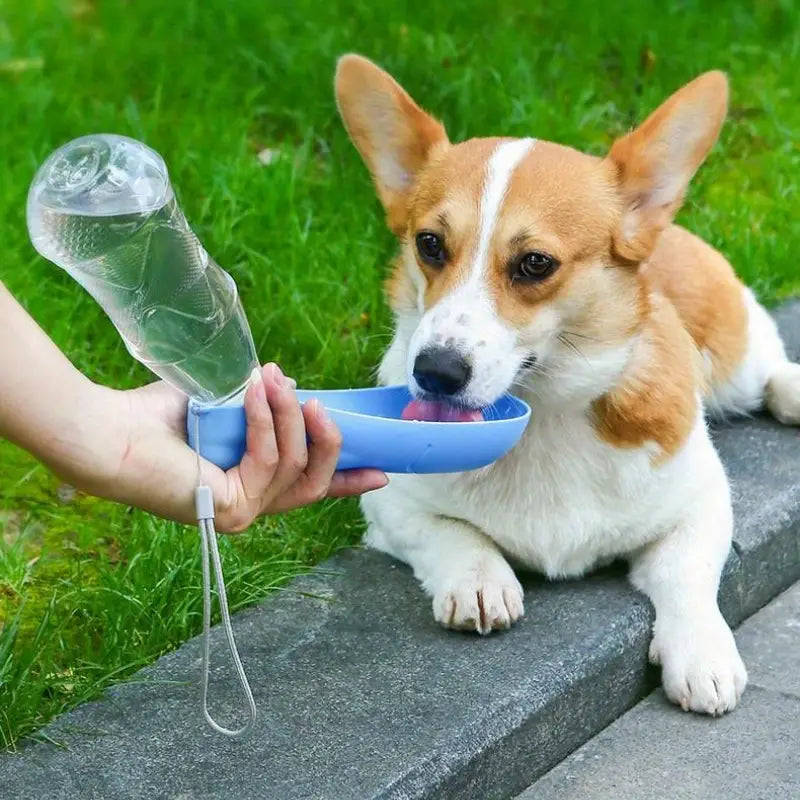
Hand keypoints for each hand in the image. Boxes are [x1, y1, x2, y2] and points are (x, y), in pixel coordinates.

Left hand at [106, 364, 387, 530]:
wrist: (108, 432)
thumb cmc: (156, 417)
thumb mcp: (225, 406)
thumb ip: (261, 406)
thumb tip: (294, 387)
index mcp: (248, 485)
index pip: (308, 489)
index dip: (347, 480)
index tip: (382, 472)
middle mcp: (248, 507)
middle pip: (315, 484)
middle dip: (329, 441)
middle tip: (318, 404)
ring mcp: (241, 513)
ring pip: (296, 465)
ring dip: (291, 416)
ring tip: (277, 380)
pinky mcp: (231, 508)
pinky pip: (268, 458)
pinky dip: (266, 419)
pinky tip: (256, 390)